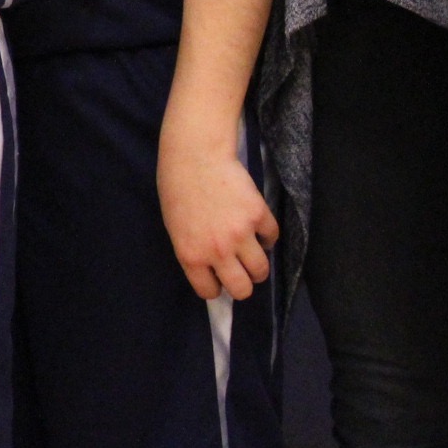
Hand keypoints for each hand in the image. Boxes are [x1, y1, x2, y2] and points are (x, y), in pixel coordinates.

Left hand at [158, 138, 277, 300]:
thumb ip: (194, 252)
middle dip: (244, 284)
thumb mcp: (175, 228)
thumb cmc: (177, 189)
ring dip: (258, 265)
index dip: (215, 287)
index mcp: (191, 255)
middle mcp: (217, 251)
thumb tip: (212, 272)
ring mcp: (240, 234)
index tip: (218, 280)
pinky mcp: (259, 216)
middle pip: (242, 289)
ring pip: (262, 270)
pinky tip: (257, 227)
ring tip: (252, 253)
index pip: (209, 291)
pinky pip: (272, 238)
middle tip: (242, 272)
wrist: (195, 156)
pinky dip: (267, 236)